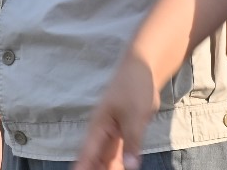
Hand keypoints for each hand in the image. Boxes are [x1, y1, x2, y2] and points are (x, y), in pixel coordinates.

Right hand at [72, 55, 159, 169]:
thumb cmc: (134, 87)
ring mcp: (112, 133)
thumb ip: (132, 143)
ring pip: (106, 158)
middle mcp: (101, 133)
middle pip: (94, 160)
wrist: (144, 67)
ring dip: (108, 168)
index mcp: (98, 128)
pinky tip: (124, 169)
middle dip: (96, 169)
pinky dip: (119, 163)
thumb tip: (131, 168)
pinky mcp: (124, 132)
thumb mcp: (135, 117)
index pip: (86, 154)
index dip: (82, 168)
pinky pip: (118, 153)